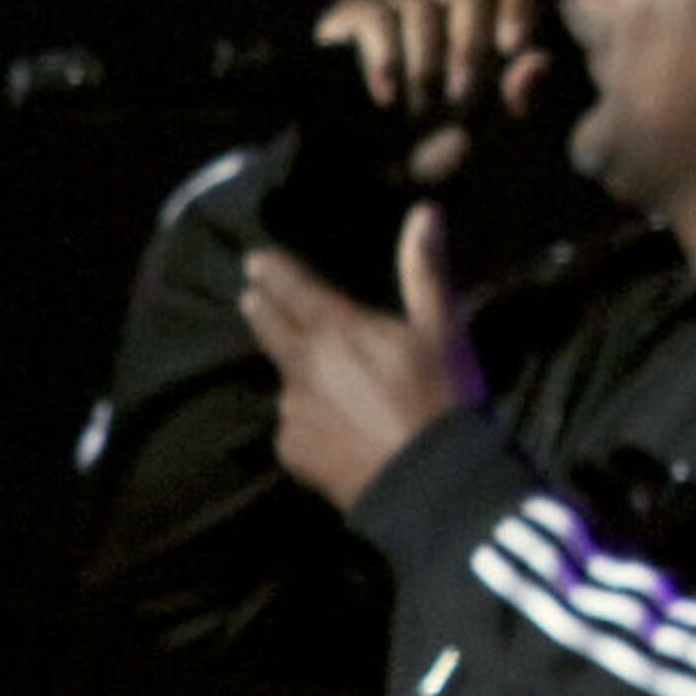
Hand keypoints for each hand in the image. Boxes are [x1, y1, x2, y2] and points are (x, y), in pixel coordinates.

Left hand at [237, 204, 482, 508]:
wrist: (432, 484)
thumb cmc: (443, 398)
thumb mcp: (444, 329)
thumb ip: (425, 270)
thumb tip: (425, 211)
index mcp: (337, 327)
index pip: (289, 288)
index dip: (270, 271)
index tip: (255, 262)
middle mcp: (303, 364)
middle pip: (268, 327)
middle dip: (260, 308)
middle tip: (251, 298)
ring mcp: (293, 409)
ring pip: (284, 379)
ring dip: (291, 371)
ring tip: (310, 375)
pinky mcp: (293, 450)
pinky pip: (292, 426)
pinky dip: (306, 419)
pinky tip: (331, 428)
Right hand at [314, 0, 558, 186]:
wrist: (369, 174)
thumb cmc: (441, 152)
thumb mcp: (488, 138)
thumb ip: (518, 102)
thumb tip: (539, 62)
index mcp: (488, 25)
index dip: (518, 6)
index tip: (514, 46)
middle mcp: (445, 6)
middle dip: (470, 45)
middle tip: (462, 95)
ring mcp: (399, 7)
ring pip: (421, 5)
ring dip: (427, 63)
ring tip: (420, 113)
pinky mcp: (353, 17)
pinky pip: (374, 15)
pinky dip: (384, 58)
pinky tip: (386, 97)